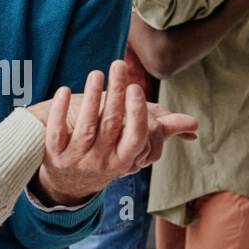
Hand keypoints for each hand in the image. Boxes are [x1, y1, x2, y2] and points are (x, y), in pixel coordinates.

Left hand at [26, 60, 197, 206]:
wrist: (68, 183)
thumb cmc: (108, 156)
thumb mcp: (131, 148)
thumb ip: (162, 132)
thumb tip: (195, 125)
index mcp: (124, 159)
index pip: (135, 137)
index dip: (136, 113)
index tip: (136, 87)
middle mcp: (101, 161)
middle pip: (111, 124)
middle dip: (115, 93)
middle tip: (119, 65)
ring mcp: (76, 158)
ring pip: (86, 126)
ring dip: (91, 97)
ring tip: (96, 72)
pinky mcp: (54, 153)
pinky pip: (55, 132)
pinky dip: (58, 110)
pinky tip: (63, 89)